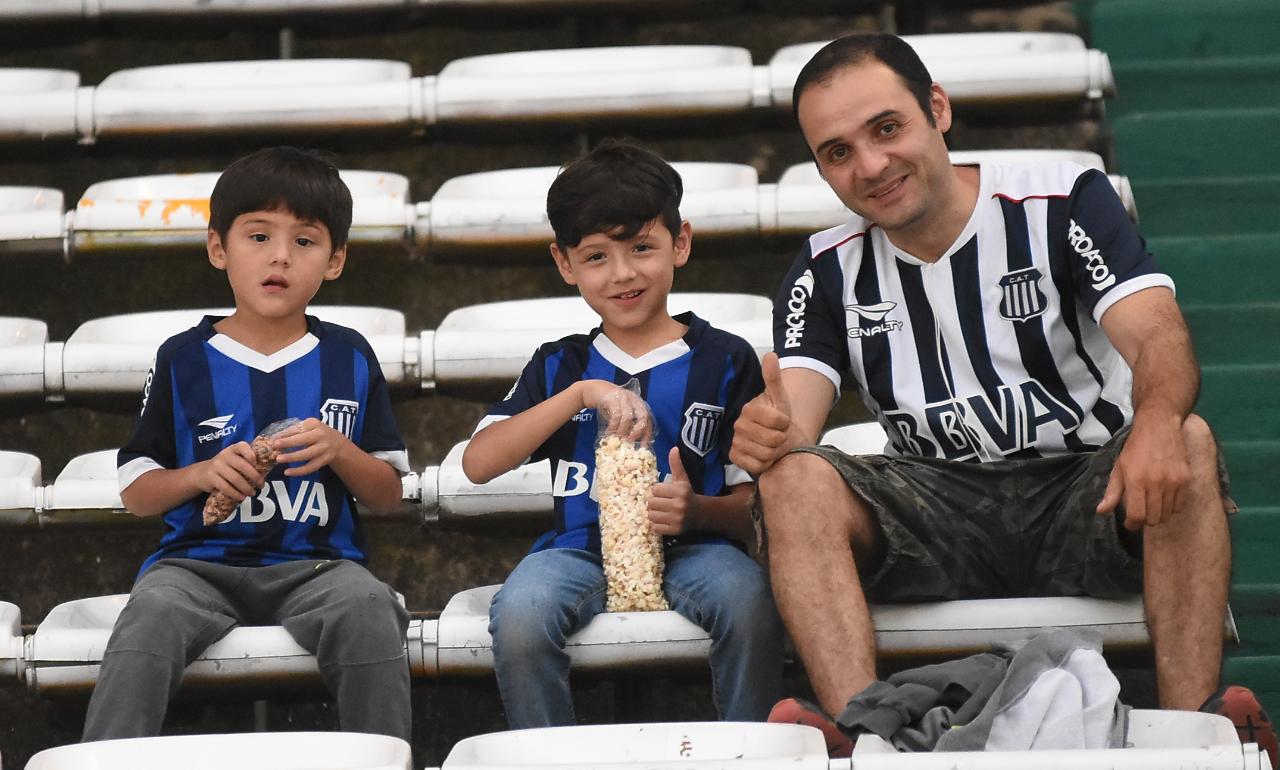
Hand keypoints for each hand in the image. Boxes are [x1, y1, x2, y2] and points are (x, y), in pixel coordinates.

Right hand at [198, 441, 262, 503]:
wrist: (202, 473)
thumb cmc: (226, 466)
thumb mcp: (234, 459)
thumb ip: (247, 461)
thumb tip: (267, 470)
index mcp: (233, 448)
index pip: (243, 447)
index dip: (251, 455)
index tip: (257, 464)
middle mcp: (225, 455)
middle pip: (242, 466)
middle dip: (255, 477)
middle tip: (261, 486)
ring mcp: (217, 466)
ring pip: (235, 478)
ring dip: (246, 488)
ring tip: (252, 493)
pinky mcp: (211, 477)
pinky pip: (226, 487)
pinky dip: (236, 494)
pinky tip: (241, 498)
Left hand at [272, 417, 351, 476]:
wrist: (338, 444)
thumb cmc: (317, 434)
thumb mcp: (308, 427)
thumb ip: (294, 431)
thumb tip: (274, 438)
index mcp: (314, 424)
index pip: (297, 429)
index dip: (284, 434)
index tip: (272, 439)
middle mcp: (321, 435)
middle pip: (303, 440)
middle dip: (288, 443)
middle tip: (274, 446)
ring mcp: (324, 448)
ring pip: (307, 454)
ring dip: (292, 457)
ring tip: (279, 459)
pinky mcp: (325, 460)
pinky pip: (311, 467)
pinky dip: (299, 471)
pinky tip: (288, 472)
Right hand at [580, 380, 651, 442]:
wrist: (596, 390)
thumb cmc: (610, 405)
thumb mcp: (622, 414)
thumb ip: (627, 425)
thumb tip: (630, 443)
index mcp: (639, 405)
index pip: (648, 420)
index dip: (647, 434)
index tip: (643, 446)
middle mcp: (635, 400)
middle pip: (643, 416)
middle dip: (638, 431)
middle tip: (630, 441)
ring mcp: (624, 398)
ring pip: (628, 417)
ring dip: (623, 430)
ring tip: (618, 438)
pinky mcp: (613, 398)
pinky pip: (616, 415)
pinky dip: (613, 426)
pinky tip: (608, 432)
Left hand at [649, 446, 695, 535]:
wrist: (701, 514)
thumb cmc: (688, 494)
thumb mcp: (683, 479)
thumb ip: (676, 465)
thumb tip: (674, 448)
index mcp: (680, 491)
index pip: (655, 489)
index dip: (657, 491)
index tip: (664, 493)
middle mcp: (679, 505)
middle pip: (651, 502)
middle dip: (654, 502)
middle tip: (661, 503)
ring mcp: (677, 519)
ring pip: (651, 515)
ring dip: (653, 513)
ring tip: (661, 511)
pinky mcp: (675, 530)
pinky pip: (655, 527)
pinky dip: (657, 524)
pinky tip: (664, 520)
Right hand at [729, 352, 792, 475]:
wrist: (775, 439)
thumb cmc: (778, 419)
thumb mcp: (780, 397)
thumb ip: (774, 377)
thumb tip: (771, 354)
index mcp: (749, 408)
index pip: (777, 420)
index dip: (785, 423)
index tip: (783, 422)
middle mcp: (739, 425)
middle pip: (773, 439)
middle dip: (782, 440)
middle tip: (778, 436)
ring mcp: (735, 442)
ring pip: (766, 454)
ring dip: (775, 453)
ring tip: (772, 446)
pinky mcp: (735, 458)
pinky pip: (756, 466)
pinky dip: (765, 464)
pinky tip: (763, 456)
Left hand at [1097, 411, 1190, 529]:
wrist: (1159, 427)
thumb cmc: (1135, 449)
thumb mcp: (1118, 468)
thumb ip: (1112, 492)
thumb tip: (1101, 512)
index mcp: (1136, 480)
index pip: (1137, 515)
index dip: (1132, 524)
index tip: (1130, 524)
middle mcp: (1156, 483)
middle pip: (1153, 518)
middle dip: (1145, 520)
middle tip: (1141, 512)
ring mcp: (1173, 482)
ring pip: (1167, 514)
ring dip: (1158, 514)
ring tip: (1152, 504)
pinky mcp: (1186, 479)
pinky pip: (1180, 505)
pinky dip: (1171, 507)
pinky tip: (1164, 498)